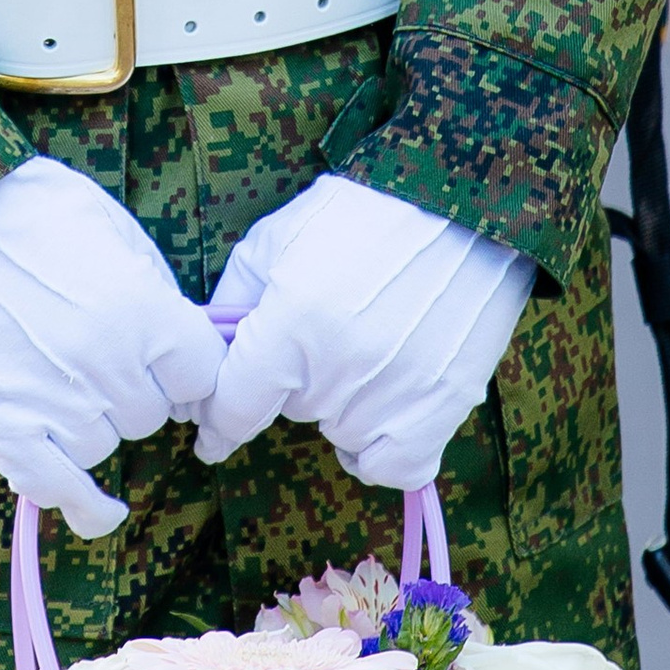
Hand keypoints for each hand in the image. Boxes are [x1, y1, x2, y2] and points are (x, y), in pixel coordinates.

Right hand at [0, 155, 225, 539]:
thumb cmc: (28, 208)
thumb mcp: (113, 228)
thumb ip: (157, 292)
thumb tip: (185, 343)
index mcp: (142, 311)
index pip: (202, 377)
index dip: (188, 369)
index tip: (173, 364)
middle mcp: (105, 365)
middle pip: (152, 414)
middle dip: (135, 387)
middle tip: (97, 350)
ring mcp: (52, 401)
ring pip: (105, 444)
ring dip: (94, 420)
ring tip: (60, 374)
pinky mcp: (0, 424)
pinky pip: (55, 488)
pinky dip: (81, 503)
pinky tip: (99, 508)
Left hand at [193, 171, 534, 486]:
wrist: (459, 204)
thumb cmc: (362, 212)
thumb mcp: (277, 235)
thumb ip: (235, 298)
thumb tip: (210, 351)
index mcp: (291, 324)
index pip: (233, 409)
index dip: (215, 421)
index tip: (211, 434)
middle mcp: (339, 369)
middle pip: (289, 412)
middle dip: (290, 380)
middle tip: (320, 331)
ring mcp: (394, 394)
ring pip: (338, 434)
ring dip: (338, 406)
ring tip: (360, 352)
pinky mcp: (442, 407)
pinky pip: (392, 465)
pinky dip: (379, 449)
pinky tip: (378, 412)